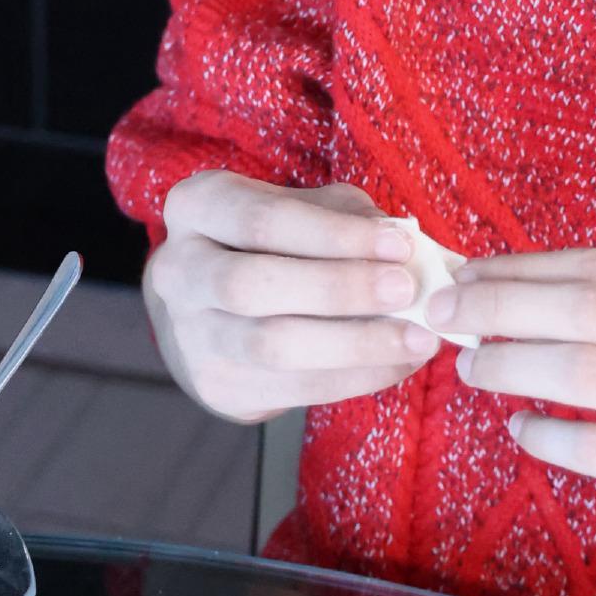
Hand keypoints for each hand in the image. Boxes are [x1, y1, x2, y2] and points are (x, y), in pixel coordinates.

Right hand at [142, 173, 437, 424]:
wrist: (214, 308)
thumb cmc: (273, 243)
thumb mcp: (303, 210)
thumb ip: (347, 219)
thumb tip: (403, 246)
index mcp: (197, 208)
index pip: (262, 220)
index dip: (334, 234)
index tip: (400, 244)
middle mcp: (179, 271)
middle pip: (254, 285)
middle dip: (339, 289)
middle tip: (408, 291)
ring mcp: (191, 335)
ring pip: (272, 346)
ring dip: (355, 344)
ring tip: (416, 338)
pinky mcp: (216, 385)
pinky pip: (292, 388)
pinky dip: (355, 377)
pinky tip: (397, 363)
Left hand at [434, 250, 595, 560]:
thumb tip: (498, 283)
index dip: (524, 269)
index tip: (466, 275)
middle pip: (589, 310)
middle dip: (502, 308)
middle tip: (444, 315)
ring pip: (588, 371)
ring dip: (512, 365)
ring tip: (472, 367)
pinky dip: (544, 434)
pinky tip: (519, 427)